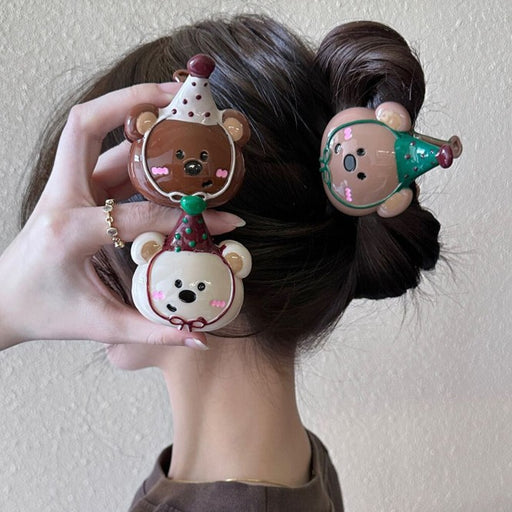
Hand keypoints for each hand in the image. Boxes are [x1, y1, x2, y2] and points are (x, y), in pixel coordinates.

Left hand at [0, 83, 243, 350]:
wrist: (2, 302)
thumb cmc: (46, 312)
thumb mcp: (101, 326)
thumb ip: (154, 331)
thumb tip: (200, 336)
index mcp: (69, 231)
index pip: (139, 214)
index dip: (188, 219)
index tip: (227, 220)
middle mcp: (62, 198)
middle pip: (87, 125)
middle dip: (133, 101)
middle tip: (177, 96)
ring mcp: (63, 189)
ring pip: (93, 134)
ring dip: (132, 116)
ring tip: (173, 110)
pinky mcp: (71, 190)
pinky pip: (101, 156)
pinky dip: (130, 147)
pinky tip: (159, 152)